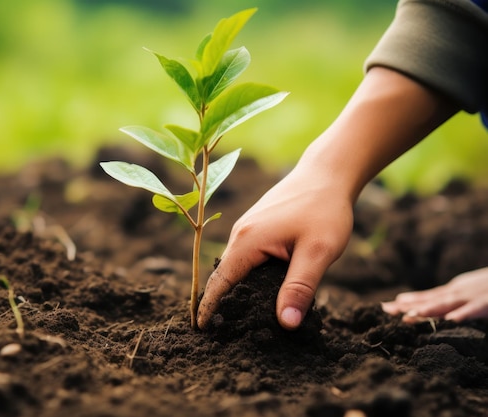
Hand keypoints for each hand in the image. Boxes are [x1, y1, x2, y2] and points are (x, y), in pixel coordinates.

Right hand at [196, 169, 353, 329]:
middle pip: (224, 275)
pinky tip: (259, 289)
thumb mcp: (318, 252)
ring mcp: (248, 228)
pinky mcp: (257, 227)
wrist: (328, 174)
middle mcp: (240, 234)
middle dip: (221, 303)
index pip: (220, 282)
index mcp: (248, 240)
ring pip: (235, 266)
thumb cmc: (325, 210)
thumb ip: (300, 288)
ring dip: (234, 289)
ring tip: (238, 317)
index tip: (201, 330)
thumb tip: (286, 323)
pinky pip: (245, 257)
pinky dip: (245, 275)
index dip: (209, 307)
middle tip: (222, 333)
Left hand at [382, 267, 487, 321]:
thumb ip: (443, 297)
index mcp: (454, 290)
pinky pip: (476, 309)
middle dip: (407, 306)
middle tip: (385, 310)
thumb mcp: (465, 290)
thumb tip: (413, 303)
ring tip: (410, 316)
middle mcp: (459, 291)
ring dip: (429, 310)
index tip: (384, 308)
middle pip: (430, 300)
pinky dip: (464, 313)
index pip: (426, 297)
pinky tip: (451, 320)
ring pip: (448, 304)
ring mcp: (473, 296)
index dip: (406, 303)